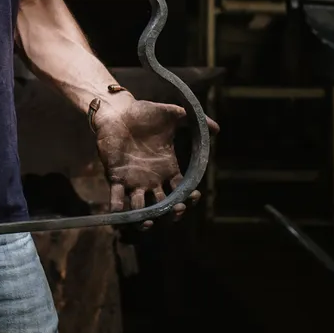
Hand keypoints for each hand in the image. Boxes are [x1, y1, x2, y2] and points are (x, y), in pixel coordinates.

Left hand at [90, 95, 217, 227]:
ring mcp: (133, 180)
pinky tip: (120, 214)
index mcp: (167, 168)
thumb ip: (192, 121)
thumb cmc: (144, 113)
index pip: (182, 191)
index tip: (194, 196)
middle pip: (164, 206)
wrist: (118, 110)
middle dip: (171, 213)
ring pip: (140, 209)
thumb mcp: (172, 115)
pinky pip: (116, 198)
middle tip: (177, 210)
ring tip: (148, 222)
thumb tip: (217, 129)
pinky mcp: (116, 177)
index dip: (189, 198)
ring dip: (144, 219)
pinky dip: (118, 209)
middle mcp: (152, 179)